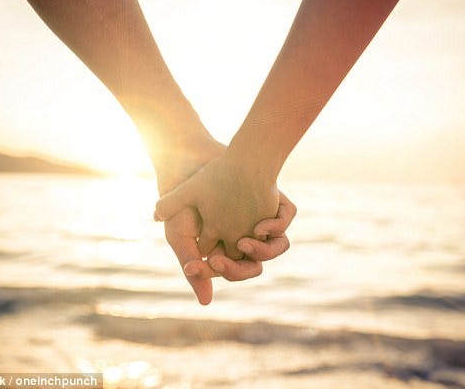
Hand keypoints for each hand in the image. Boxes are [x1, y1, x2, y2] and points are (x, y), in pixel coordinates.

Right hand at [155, 137, 294, 303]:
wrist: (191, 161)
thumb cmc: (183, 201)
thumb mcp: (180, 235)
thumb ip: (192, 268)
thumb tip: (207, 303)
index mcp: (225, 248)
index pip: (231, 271)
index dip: (221, 271)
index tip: (208, 263)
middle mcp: (245, 236)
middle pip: (253, 265)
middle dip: (240, 267)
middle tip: (223, 258)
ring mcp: (260, 219)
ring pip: (275, 247)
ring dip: (263, 251)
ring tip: (246, 242)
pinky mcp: (273, 202)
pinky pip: (284, 221)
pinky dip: (277, 225)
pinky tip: (261, 225)